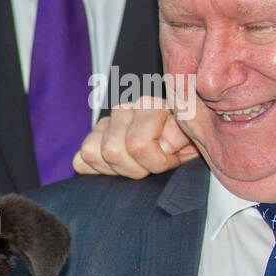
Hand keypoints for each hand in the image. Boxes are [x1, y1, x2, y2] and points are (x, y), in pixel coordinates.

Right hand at [73, 97, 198, 177]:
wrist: (183, 141)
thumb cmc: (187, 140)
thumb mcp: (195, 135)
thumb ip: (181, 133)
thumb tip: (162, 142)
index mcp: (148, 105)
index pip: (137, 144)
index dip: (158, 162)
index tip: (172, 159)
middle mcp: (123, 110)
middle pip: (112, 151)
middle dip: (136, 169)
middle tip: (153, 165)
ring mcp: (104, 125)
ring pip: (92, 154)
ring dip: (117, 169)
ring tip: (137, 165)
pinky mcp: (91, 140)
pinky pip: (81, 160)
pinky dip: (98, 170)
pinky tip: (120, 167)